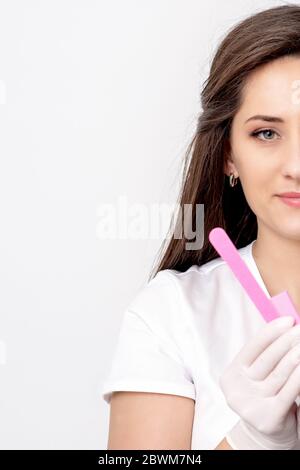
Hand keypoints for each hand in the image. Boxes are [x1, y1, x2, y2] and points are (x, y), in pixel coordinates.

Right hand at [220, 315, 299, 449]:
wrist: (267, 436)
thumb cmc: (264, 397)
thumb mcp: (256, 377)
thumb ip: (263, 357)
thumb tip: (284, 330)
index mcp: (231, 375)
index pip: (252, 348)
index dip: (270, 332)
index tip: (287, 320)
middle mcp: (237, 390)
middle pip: (267, 359)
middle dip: (287, 341)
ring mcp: (251, 405)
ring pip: (280, 373)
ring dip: (296, 355)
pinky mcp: (268, 418)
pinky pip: (288, 391)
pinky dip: (298, 376)